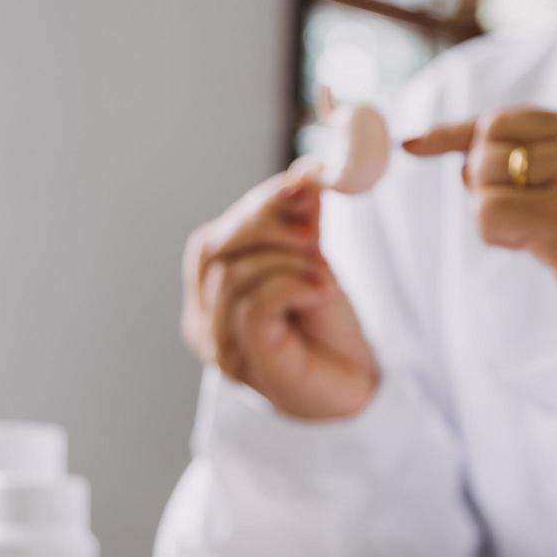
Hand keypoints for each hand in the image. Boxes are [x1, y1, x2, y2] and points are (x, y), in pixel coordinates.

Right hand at [181, 169, 378, 419]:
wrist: (353, 384)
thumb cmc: (324, 328)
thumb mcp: (309, 260)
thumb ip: (299, 222)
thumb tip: (306, 173)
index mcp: (208, 294)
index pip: (213, 240)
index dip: (256, 208)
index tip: (303, 184)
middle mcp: (203, 323)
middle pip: (216, 251)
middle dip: (271, 228)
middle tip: (314, 231)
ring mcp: (221, 347)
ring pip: (237, 276)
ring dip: (289, 262)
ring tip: (321, 276)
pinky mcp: (249, 361)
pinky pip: (257, 305)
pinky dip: (291, 285)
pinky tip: (317, 290)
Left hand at [402, 104, 556, 329]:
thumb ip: (515, 151)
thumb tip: (421, 140)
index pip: (505, 117)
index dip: (461, 137)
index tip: (415, 144)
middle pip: (489, 140)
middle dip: (484, 179)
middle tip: (520, 211)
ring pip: (484, 175)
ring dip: (492, 209)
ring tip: (535, 230)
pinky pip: (488, 214)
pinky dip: (495, 235)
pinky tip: (532, 246)